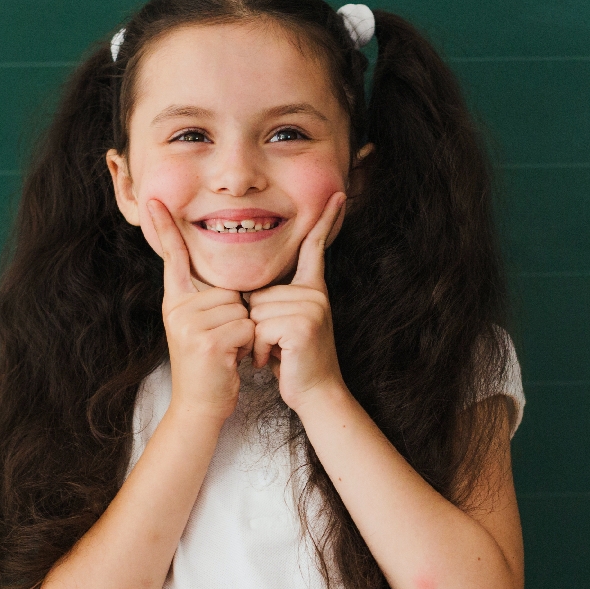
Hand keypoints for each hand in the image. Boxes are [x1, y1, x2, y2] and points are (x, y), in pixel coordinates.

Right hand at [147, 199, 253, 422]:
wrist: (199, 406)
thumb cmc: (209, 365)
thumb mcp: (198, 327)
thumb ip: (204, 301)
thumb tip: (225, 282)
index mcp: (175, 302)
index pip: (172, 258)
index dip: (165, 228)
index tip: (154, 200)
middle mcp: (177, 309)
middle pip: (229, 290)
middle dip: (237, 317)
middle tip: (222, 343)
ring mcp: (190, 325)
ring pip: (241, 308)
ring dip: (244, 332)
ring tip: (226, 352)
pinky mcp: (207, 342)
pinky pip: (247, 327)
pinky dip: (249, 345)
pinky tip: (232, 360)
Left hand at [243, 191, 346, 413]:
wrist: (316, 393)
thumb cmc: (294, 360)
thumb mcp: (286, 323)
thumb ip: (276, 301)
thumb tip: (250, 291)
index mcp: (312, 289)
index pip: (316, 248)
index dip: (326, 221)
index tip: (339, 196)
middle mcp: (316, 294)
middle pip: (259, 292)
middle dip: (257, 324)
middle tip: (277, 345)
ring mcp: (312, 308)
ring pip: (257, 310)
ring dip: (258, 339)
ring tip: (278, 353)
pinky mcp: (304, 326)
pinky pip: (260, 327)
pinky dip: (260, 349)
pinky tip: (277, 360)